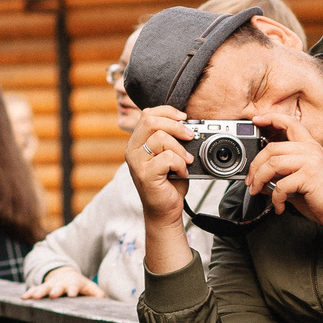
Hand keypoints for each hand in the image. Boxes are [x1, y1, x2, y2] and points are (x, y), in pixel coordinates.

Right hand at [21, 266, 101, 300]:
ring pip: (44, 288)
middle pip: (58, 287)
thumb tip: (105, 302)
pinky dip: (29, 293)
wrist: (65, 274)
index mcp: (73, 284)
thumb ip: (97, 294)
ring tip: (34, 297)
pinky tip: (23, 298)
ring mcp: (50, 285)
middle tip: (53, 295)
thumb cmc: (79, 285)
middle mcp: (61, 284)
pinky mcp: (42, 287)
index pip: (74, 287)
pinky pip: (34, 290)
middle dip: (55, 290)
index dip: (73, 290)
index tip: (72, 294)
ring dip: (39, 292)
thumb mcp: (89, 288)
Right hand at [125, 106, 194, 222]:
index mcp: (137, 142)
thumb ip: (171, 138)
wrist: (164, 210)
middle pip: (151, 121)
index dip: (168, 111)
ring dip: (180, 149)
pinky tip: (182, 173)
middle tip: (190, 136)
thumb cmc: (168, 183)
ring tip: (186, 161)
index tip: (184, 118)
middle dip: (176, 126)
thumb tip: (188, 124)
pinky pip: (167, 158)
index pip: (148, 114)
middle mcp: (132, 150)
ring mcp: (136, 162)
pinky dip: (180, 164)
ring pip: (160, 138)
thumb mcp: (169, 154)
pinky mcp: (144, 175)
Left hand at [244, 130, 322, 233]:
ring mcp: (310, 161)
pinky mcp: (309, 176)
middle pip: (272, 148)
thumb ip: (282, 174)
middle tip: (250, 181)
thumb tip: (260, 178)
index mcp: (309, 146)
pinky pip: (281, 185)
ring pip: (273, 164)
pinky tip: (279, 206)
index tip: (256, 120)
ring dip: (260, 180)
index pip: (289, 123)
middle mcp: (310, 149)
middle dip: (255, 166)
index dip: (270, 118)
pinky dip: (275, 198)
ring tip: (258, 191)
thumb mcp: (300, 179)